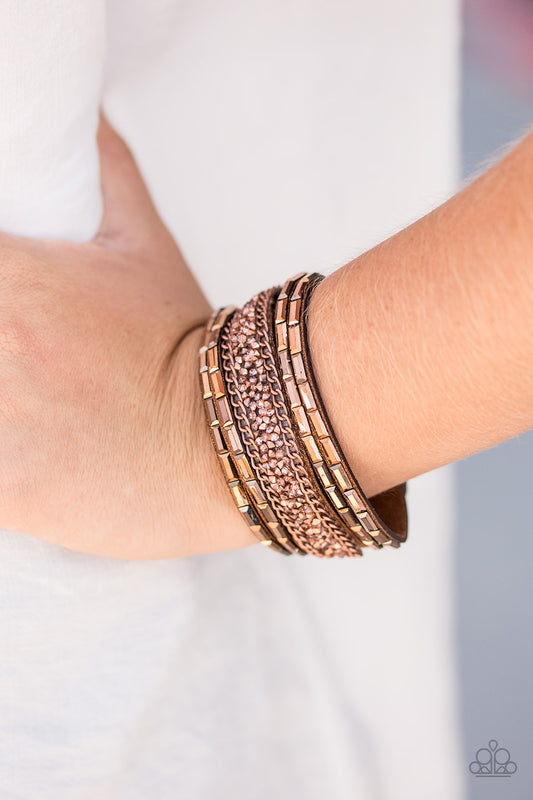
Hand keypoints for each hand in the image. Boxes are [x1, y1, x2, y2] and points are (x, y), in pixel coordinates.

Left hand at [0, 116, 258, 557]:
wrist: (229, 440)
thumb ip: (104, 169)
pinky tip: (27, 442)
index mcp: (7, 281)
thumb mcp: (145, 244)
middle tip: (22, 349)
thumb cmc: (183, 342)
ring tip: (26, 397)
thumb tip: (85, 112)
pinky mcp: (5, 492)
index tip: (8, 294)